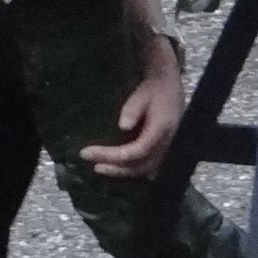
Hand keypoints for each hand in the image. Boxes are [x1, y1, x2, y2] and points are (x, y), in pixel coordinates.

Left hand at [80, 28, 187, 178]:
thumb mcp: (142, 94)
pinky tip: (117, 169)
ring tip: (100, 167)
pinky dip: (131, 170)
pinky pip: (147, 167)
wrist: (169, 86)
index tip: (88, 152)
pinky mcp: (163, 151)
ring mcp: (166, 150)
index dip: (111, 156)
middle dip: (114, 168)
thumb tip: (122, 126)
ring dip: (121, 171)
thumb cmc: (153, 89)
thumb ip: (133, 110)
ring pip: (143, 170)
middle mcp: (165, 144)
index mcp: (160, 130)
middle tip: (93, 164)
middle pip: (138, 166)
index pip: (135, 151)